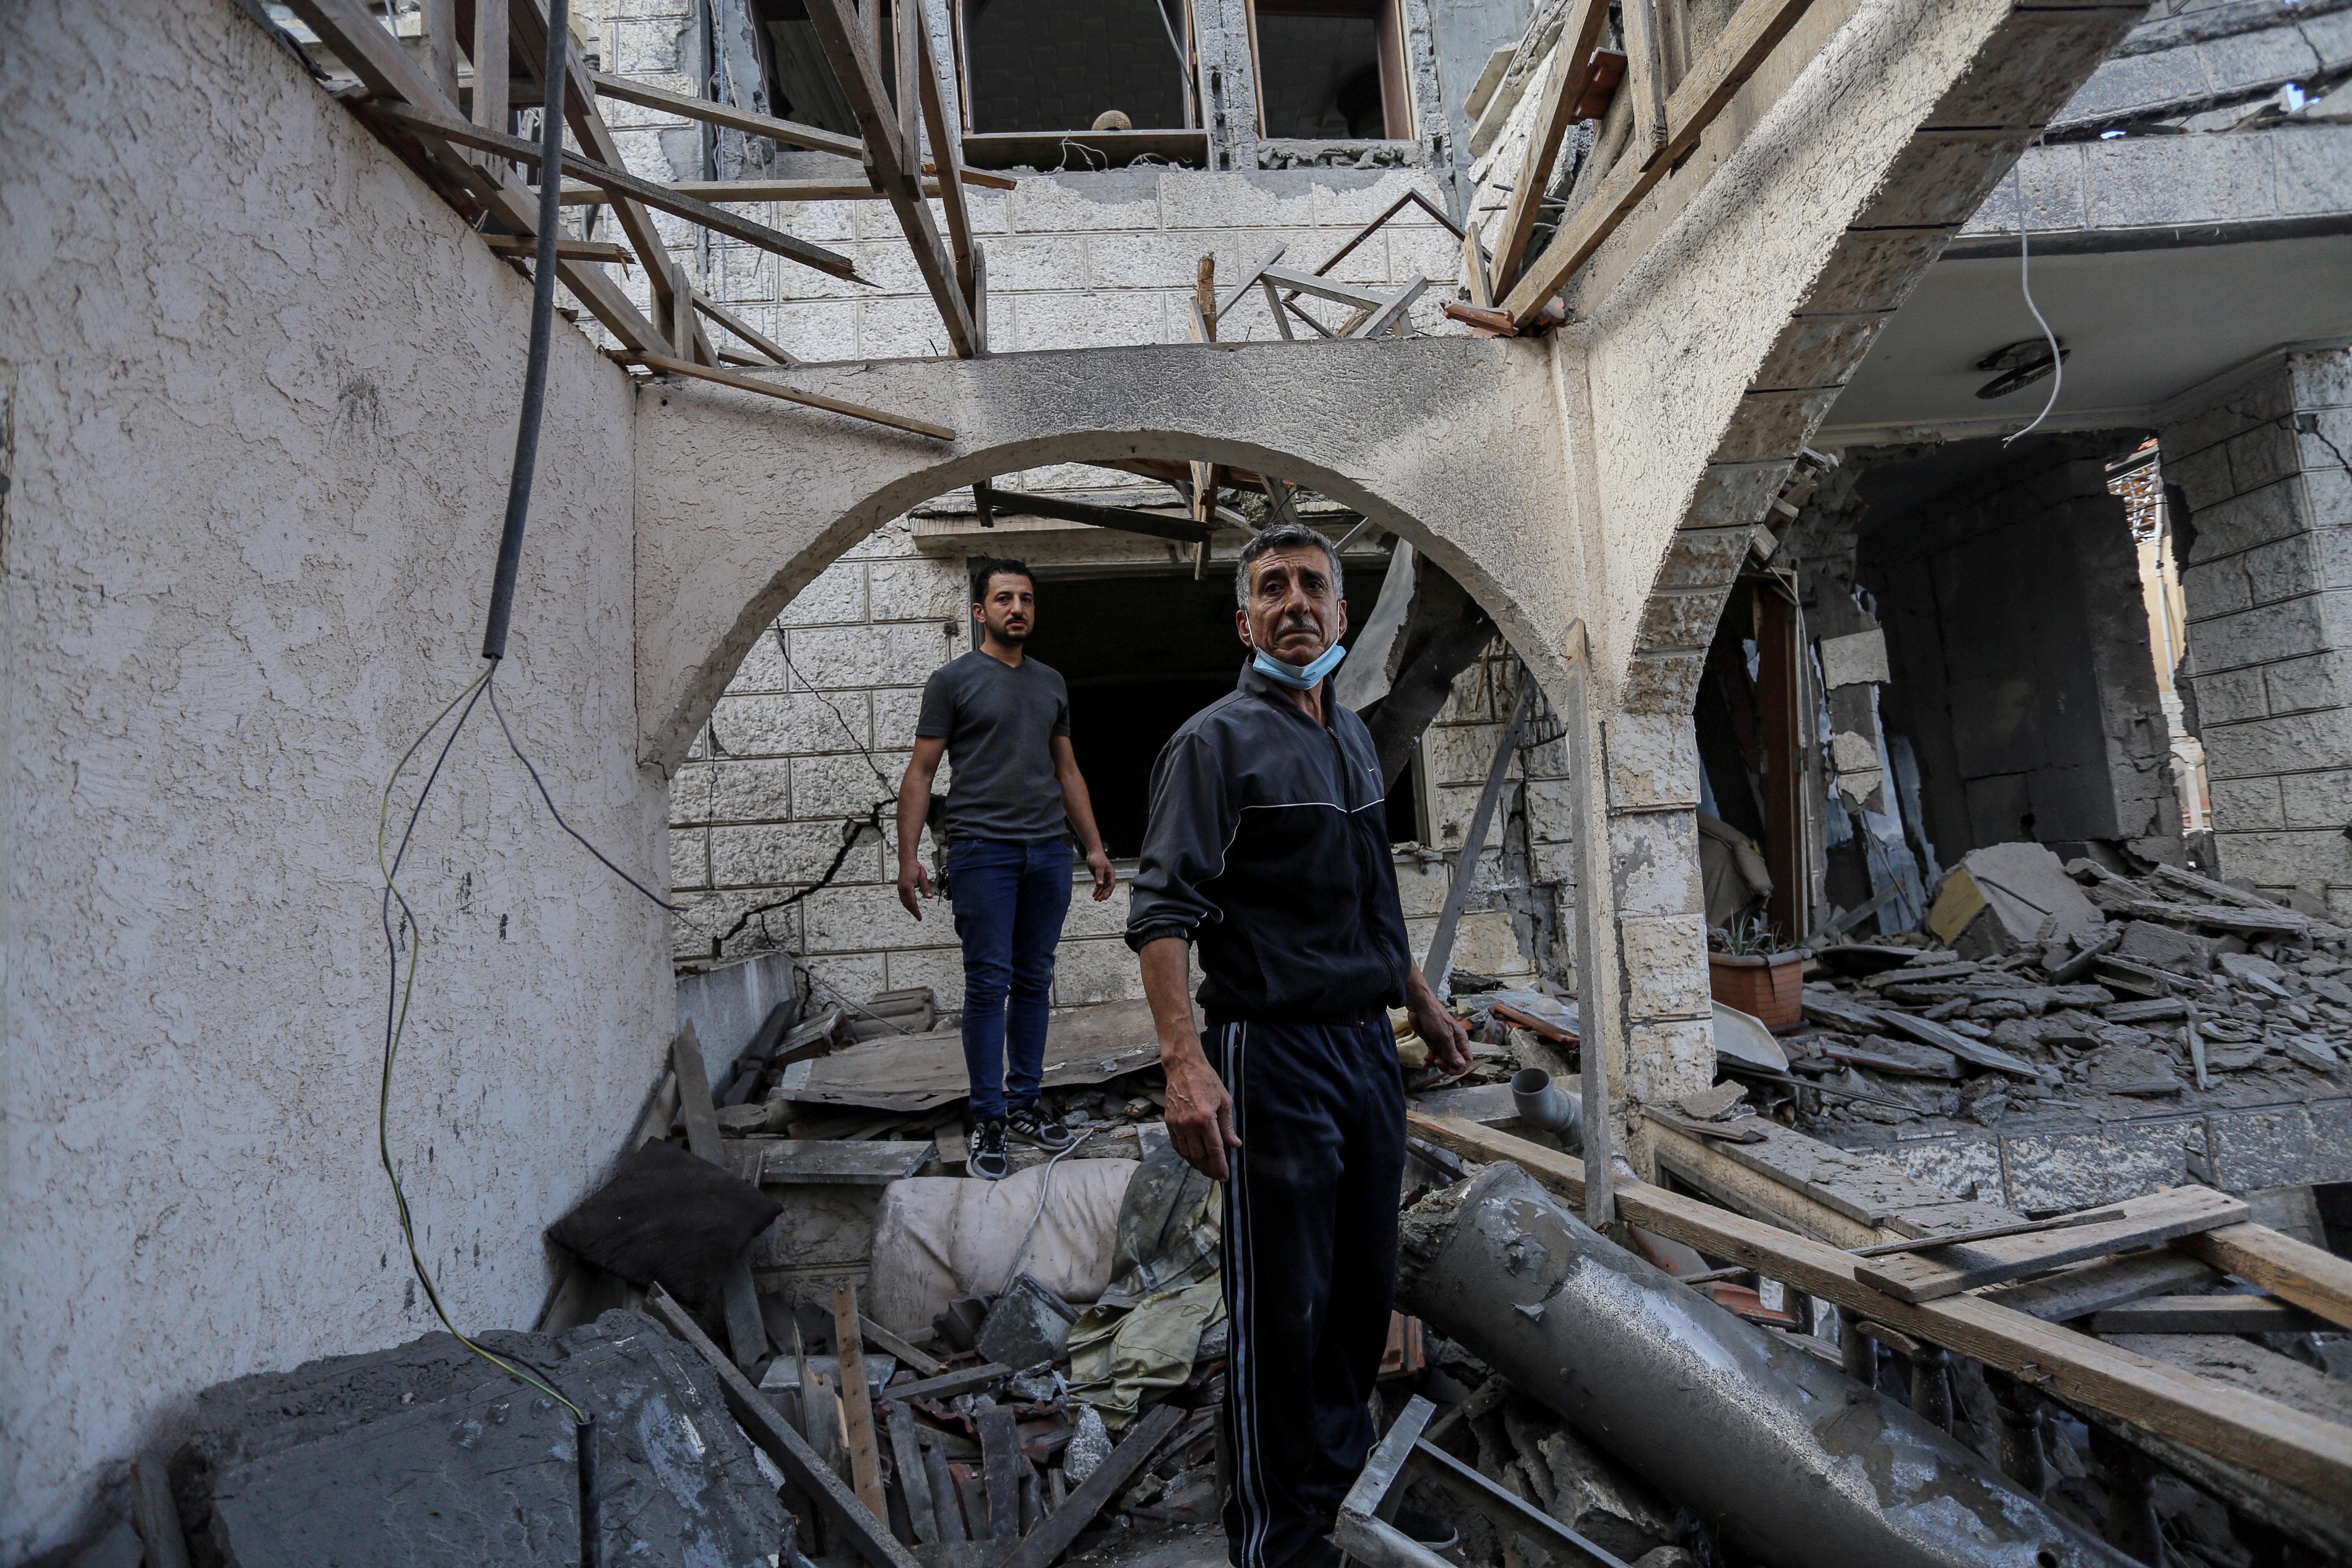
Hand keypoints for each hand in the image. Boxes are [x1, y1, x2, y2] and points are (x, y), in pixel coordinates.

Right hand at [896, 859, 931, 919]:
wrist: (906, 861)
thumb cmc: (915, 868)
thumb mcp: (922, 877)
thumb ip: (926, 887)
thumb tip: (929, 897)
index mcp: (907, 887)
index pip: (912, 902)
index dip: (916, 911)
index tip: (919, 917)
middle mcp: (902, 889)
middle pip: (907, 904)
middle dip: (913, 911)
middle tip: (919, 917)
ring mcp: (900, 889)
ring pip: (904, 902)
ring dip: (909, 908)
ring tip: (915, 913)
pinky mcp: (900, 888)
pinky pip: (903, 899)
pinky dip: (907, 904)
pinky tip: (911, 905)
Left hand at [1086, 848, 1116, 900]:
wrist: (1093, 853)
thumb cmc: (1097, 858)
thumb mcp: (1098, 867)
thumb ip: (1099, 876)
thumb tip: (1100, 885)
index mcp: (1111, 874)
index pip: (1111, 885)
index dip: (1108, 892)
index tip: (1104, 897)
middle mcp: (1108, 877)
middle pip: (1107, 888)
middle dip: (1103, 894)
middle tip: (1098, 900)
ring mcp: (1103, 877)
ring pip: (1102, 888)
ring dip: (1099, 893)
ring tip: (1095, 899)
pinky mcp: (1098, 877)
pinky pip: (1098, 886)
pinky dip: (1096, 890)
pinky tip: (1093, 894)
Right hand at [1162, 1043, 1240, 1181]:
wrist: (1183, 1067)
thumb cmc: (1207, 1081)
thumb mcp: (1224, 1102)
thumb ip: (1227, 1126)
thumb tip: (1234, 1145)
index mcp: (1205, 1119)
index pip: (1214, 1150)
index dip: (1220, 1166)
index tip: (1224, 1177)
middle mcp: (1189, 1125)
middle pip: (1199, 1156)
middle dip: (1209, 1169)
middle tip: (1216, 1176)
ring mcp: (1177, 1124)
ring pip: (1186, 1154)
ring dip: (1197, 1164)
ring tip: (1206, 1168)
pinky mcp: (1169, 1123)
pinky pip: (1177, 1145)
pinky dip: (1185, 1154)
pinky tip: (1193, 1157)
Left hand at [1409, 990, 1472, 1077]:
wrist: (1419, 1007)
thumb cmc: (1434, 1016)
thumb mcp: (1444, 1035)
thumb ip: (1452, 1051)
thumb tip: (1461, 1065)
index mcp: (1461, 1039)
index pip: (1467, 1058)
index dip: (1461, 1067)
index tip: (1451, 1070)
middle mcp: (1453, 1043)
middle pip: (1454, 1061)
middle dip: (1446, 1065)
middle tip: (1437, 1062)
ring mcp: (1442, 1043)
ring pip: (1443, 1060)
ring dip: (1435, 1063)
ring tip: (1428, 1058)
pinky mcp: (1432, 1043)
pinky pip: (1433, 1056)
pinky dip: (1429, 1061)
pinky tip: (1425, 1063)